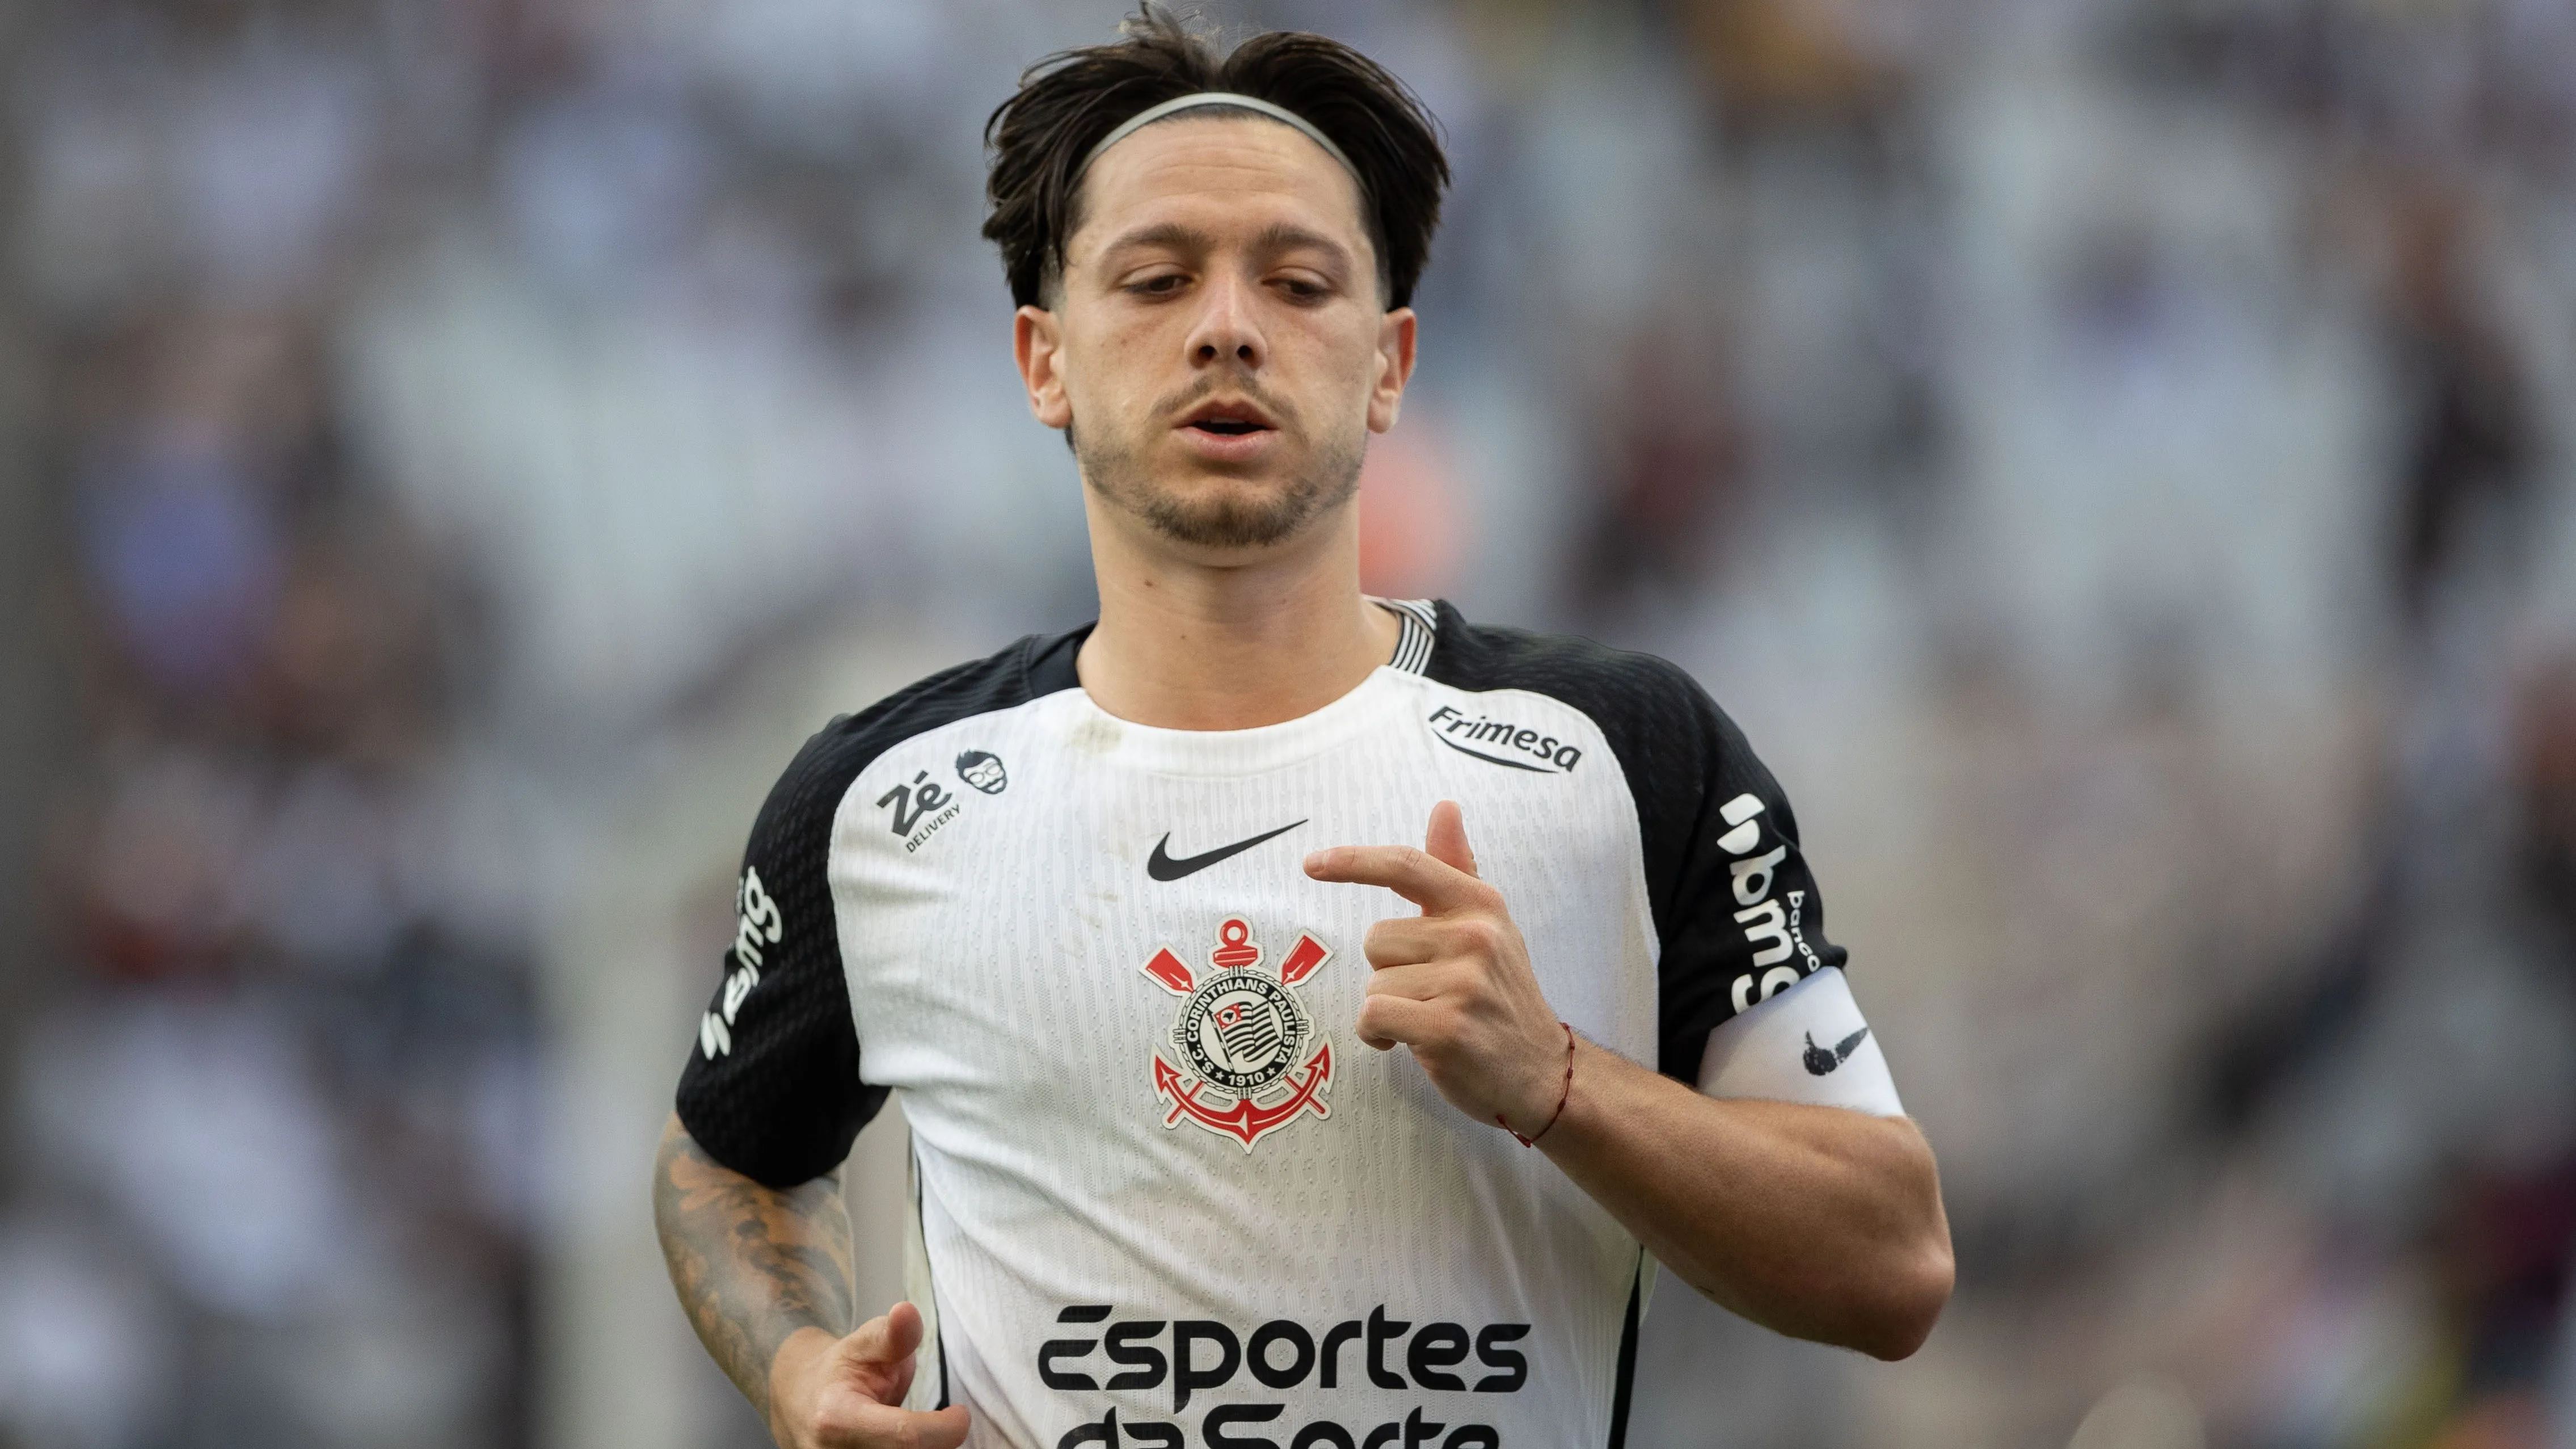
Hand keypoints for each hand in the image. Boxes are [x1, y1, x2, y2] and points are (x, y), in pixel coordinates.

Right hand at [766, 1301, 969, 1448]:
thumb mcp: (865, 1343)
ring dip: (923, 1446)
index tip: (959, 1414)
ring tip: (914, 1430)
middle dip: (934, 1440)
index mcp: (838, 1417)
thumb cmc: (841, 1371)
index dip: (944, 1429)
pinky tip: (906, 1442)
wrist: (801, 1400)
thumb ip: (893, 1334)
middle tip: (938, 1422)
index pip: (906, 1437)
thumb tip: (906, 1312)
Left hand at [1304, 801, 1568, 1137]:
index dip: (1353, 861)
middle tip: (1431, 994)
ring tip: (1428, 1020)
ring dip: (1388, 1008)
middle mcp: (1474, 935)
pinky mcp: (1447, 1027)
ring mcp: (1463, 982)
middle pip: (1376, 939)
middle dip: (1389, 971)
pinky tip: (1410, 1042)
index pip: (1406, 865)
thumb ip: (1455, 869)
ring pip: (1374, 983)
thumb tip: (1444, 807)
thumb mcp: (1487, 926)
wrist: (1541, 1071)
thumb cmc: (1501, 996)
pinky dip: (1378, 1035)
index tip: (1311, 864)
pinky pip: (1373, 1016)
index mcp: (1480, 904)